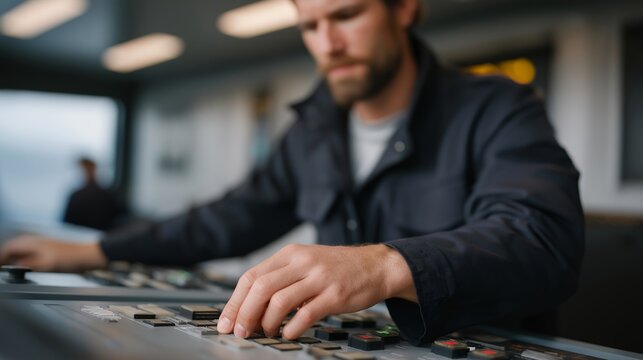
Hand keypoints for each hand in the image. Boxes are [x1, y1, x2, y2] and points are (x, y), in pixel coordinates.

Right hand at [0, 235, 107, 271]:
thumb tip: (13, 265)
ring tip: (9, 265)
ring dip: (13, 255)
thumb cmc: (69, 259)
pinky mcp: (48, 246)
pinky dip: (22, 255)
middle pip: (13, 246)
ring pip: (21, 246)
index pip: (8, 248)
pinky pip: (29, 248)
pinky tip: (26, 262)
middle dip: (4, 256)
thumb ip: (27, 264)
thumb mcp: (45, 265)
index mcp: (32, 243)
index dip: (1, 258)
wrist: (87, 255)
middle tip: (2, 266)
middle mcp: (35, 240)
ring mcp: (42, 242)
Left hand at [216, 243, 415, 338]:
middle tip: (241, 331)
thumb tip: (249, 304)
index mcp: (290, 253)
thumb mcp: (306, 262)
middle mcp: (302, 262)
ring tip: (265, 332)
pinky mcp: (335, 294)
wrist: (376, 266)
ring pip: (279, 301)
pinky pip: (305, 314)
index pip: (251, 276)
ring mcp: (319, 277)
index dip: (235, 301)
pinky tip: (288, 333)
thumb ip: (280, 277)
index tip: (227, 321)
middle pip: (260, 288)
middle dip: (245, 313)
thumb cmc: (338, 268)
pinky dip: (292, 328)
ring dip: (265, 322)